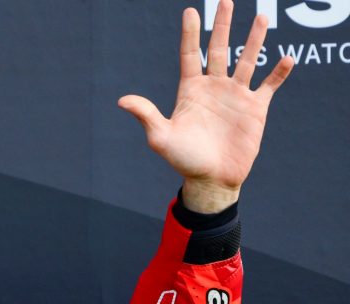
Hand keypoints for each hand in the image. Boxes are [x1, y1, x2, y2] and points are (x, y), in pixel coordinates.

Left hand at [118, 0, 293, 213]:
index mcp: (190, 90)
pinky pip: (269, 86)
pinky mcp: (255, 108)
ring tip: (261, 17)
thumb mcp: (161, 137)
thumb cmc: (183, 159)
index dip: (190, 34)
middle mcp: (213, 88)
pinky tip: (287, 58)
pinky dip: (278, 73)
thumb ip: (146, 115)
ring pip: (246, 60)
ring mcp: (235, 96)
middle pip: (218, 49)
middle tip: (226, 1)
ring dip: (254, 40)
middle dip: (222, 25)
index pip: (189, 55)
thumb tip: (122, 100)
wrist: (211, 179)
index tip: (190, 12)